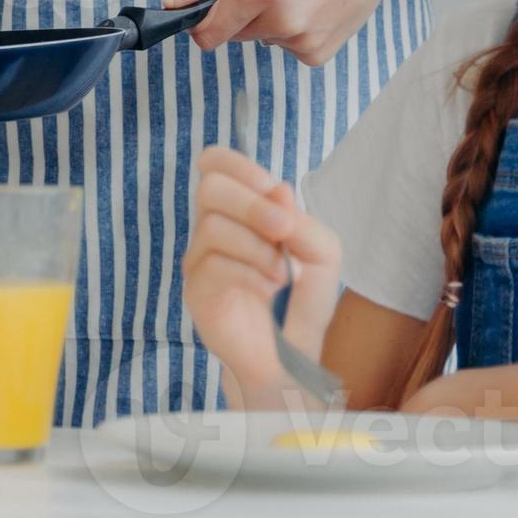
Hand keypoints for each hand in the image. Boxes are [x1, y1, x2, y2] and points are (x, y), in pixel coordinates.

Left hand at [170, 0, 404, 62]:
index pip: (207, 32)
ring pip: (264, 38)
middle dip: (242, 11)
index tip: (208, 6)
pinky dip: (294, 30)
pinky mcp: (319, 54)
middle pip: (235, 33)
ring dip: (271, 19)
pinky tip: (316, 2)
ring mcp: (303, 41)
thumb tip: (172, 2)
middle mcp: (281, 22)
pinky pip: (289, 46)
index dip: (201, 20)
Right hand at [183, 146, 341, 406]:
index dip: (239, 167)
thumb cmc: (303, 300)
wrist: (290, 355)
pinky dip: (249, 274)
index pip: (214, 162)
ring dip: (257, 248)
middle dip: (252, 205)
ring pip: (212, 226)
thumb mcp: (321, 253)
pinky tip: (267, 291)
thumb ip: (302, 220)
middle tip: (283, 231)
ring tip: (281, 275)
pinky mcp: (195, 289)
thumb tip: (277, 190)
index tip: (270, 191)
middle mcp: (214, 226)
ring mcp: (199, 258)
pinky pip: (213, 265)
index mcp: (240, 209)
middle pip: (210, 186)